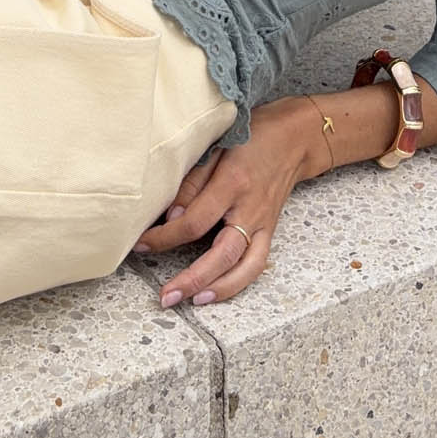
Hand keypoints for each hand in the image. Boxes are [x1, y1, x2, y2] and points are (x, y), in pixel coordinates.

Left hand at [130, 97, 318, 309]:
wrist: (294, 139)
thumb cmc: (252, 136)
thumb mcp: (216, 146)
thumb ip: (193, 182)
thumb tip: (171, 216)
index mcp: (233, 183)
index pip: (195, 221)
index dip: (166, 237)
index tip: (142, 244)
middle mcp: (250, 209)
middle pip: (222, 253)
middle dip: (192, 278)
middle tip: (166, 296)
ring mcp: (263, 223)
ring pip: (245, 267)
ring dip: (218, 289)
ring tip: (191, 302)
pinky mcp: (270, 231)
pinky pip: (256, 264)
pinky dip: (237, 282)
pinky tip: (215, 292)